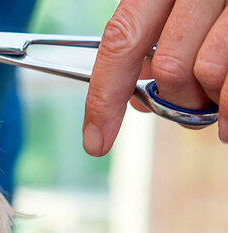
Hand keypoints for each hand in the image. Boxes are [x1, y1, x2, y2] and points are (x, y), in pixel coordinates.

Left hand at [83, 0, 227, 156]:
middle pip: (169, 66)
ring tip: (215, 100)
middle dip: (174, 98)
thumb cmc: (214, 0)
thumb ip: (152, 41)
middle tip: (189, 103)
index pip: (121, 40)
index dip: (104, 97)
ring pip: (208, 74)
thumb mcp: (175, 3)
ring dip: (209, 102)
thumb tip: (138, 99)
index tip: (95, 141)